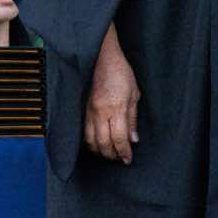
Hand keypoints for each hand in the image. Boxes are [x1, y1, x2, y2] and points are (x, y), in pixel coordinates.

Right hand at [83, 24, 139, 164]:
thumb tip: (133, 139)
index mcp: (117, 108)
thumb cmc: (121, 73)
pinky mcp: (82, 109)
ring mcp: (89, 111)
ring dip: (99, 151)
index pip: (119, 138)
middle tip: (119, 158)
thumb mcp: (135, 94)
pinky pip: (84, 131)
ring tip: (108, 153)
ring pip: (90, 140)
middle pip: (103, 143)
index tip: (127, 159)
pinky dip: (89, 142)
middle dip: (111, 155)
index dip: (124, 152)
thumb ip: (133, 119)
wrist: (101, 58)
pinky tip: (96, 144)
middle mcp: (101, 112)